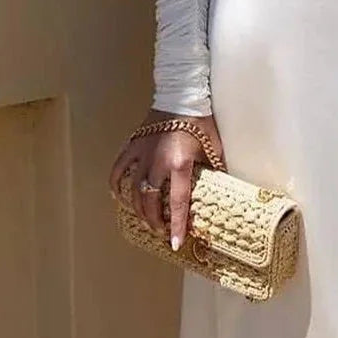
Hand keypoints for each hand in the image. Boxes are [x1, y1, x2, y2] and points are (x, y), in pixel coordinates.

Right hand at [109, 108, 224, 251]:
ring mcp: (142, 154)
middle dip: (154, 221)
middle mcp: (157, 162)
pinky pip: (119, 168)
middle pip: (150, 201)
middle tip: (161, 231)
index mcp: (180, 164)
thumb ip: (215, 170)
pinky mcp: (134, 145)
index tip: (175, 243)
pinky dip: (116, 183)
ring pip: (133, 189)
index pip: (177, 202)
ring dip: (138, 209)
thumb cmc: (201, 121)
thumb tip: (222, 189)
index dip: (176, 225)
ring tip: (145, 220)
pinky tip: (117, 195)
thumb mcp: (214, 148)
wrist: (182, 94)